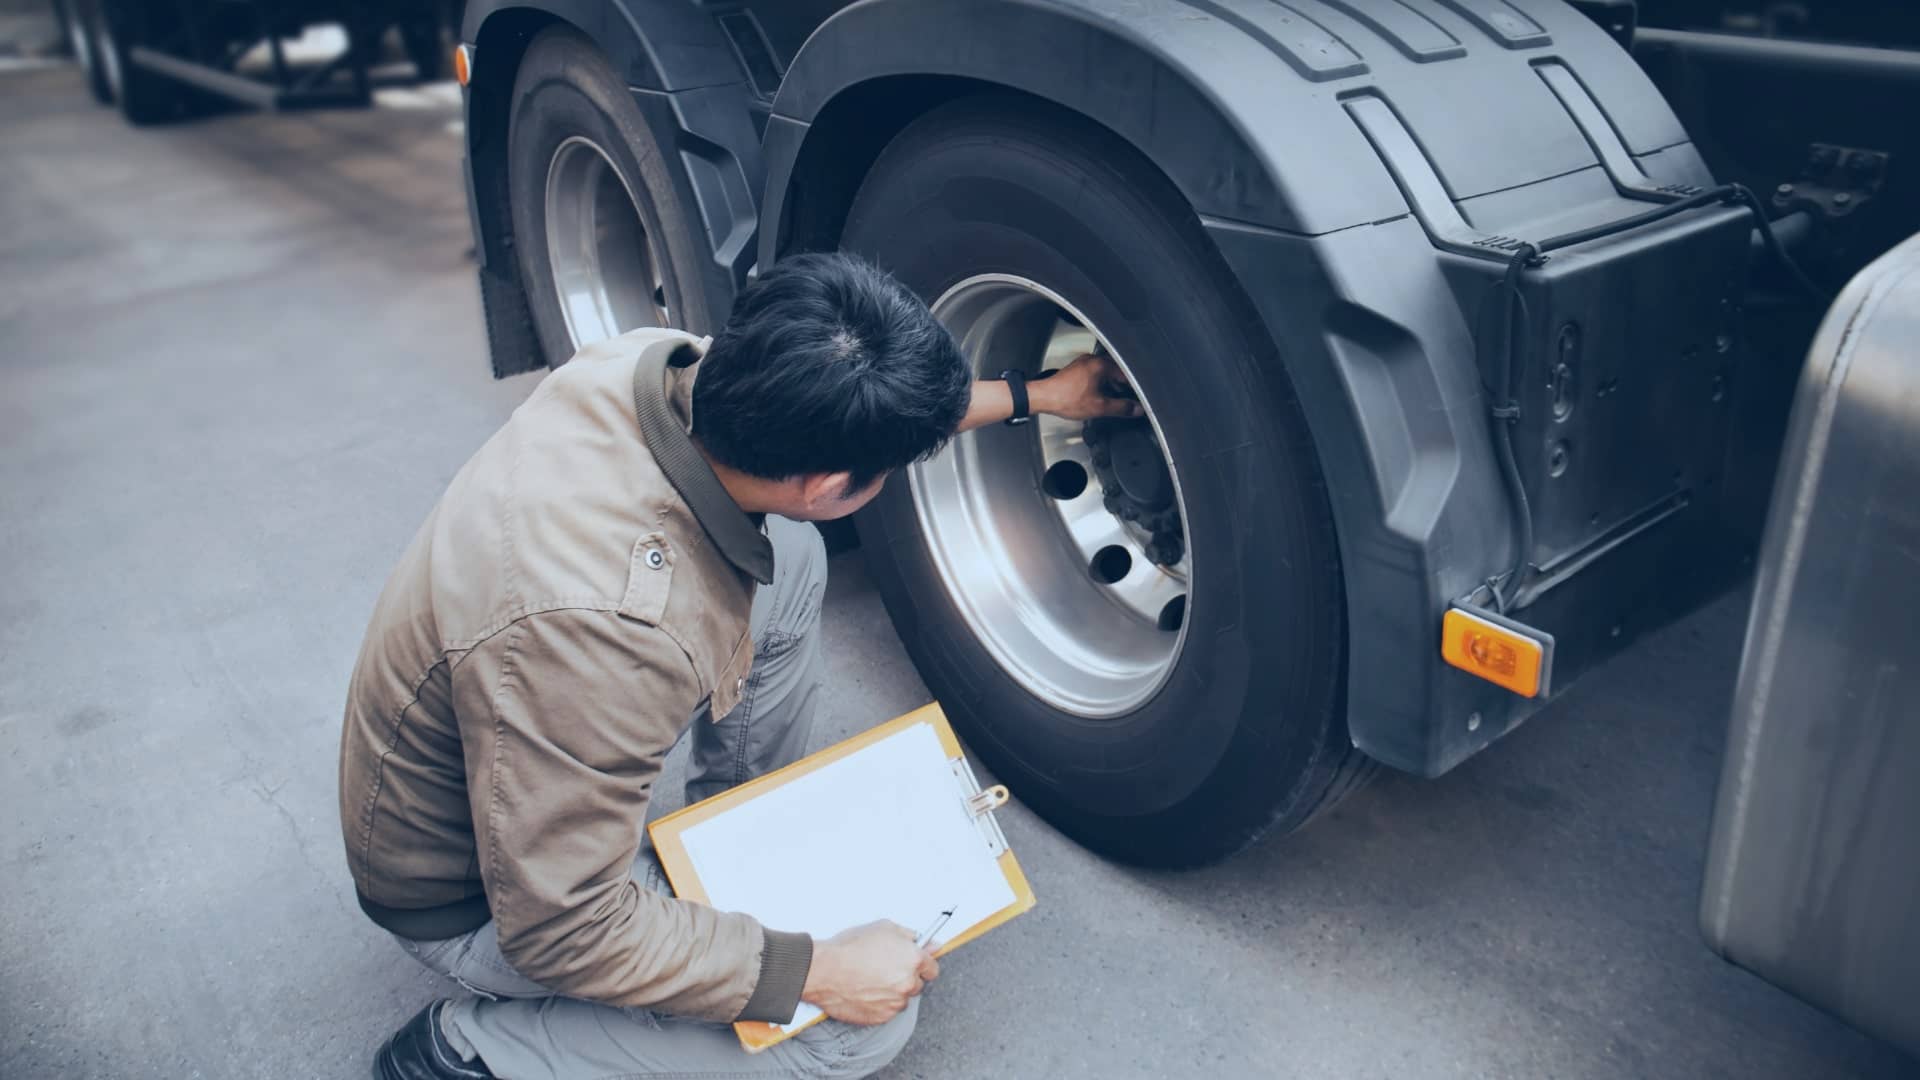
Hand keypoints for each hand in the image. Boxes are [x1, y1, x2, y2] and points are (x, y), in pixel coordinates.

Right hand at [800, 921, 940, 1025]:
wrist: (824, 970)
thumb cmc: (849, 948)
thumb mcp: (883, 927)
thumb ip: (909, 936)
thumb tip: (929, 943)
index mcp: (912, 959)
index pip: (932, 968)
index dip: (923, 965)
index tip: (915, 965)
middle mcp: (908, 983)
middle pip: (917, 984)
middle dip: (905, 978)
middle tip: (884, 969)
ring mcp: (895, 1002)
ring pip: (901, 999)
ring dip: (892, 992)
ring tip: (870, 980)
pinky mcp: (881, 1017)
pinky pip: (887, 1011)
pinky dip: (879, 1004)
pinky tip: (864, 991)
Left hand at [1030, 352, 1143, 421]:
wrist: (1043, 397)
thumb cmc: (1065, 399)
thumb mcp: (1099, 407)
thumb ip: (1121, 408)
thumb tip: (1136, 409)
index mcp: (1101, 365)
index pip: (1127, 374)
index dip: (1135, 387)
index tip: (1139, 396)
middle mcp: (1093, 360)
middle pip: (1117, 371)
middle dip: (1124, 386)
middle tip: (1129, 399)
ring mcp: (1084, 363)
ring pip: (1107, 372)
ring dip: (1112, 385)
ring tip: (1115, 399)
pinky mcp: (1078, 369)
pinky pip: (1096, 373)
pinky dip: (1102, 383)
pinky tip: (1101, 395)